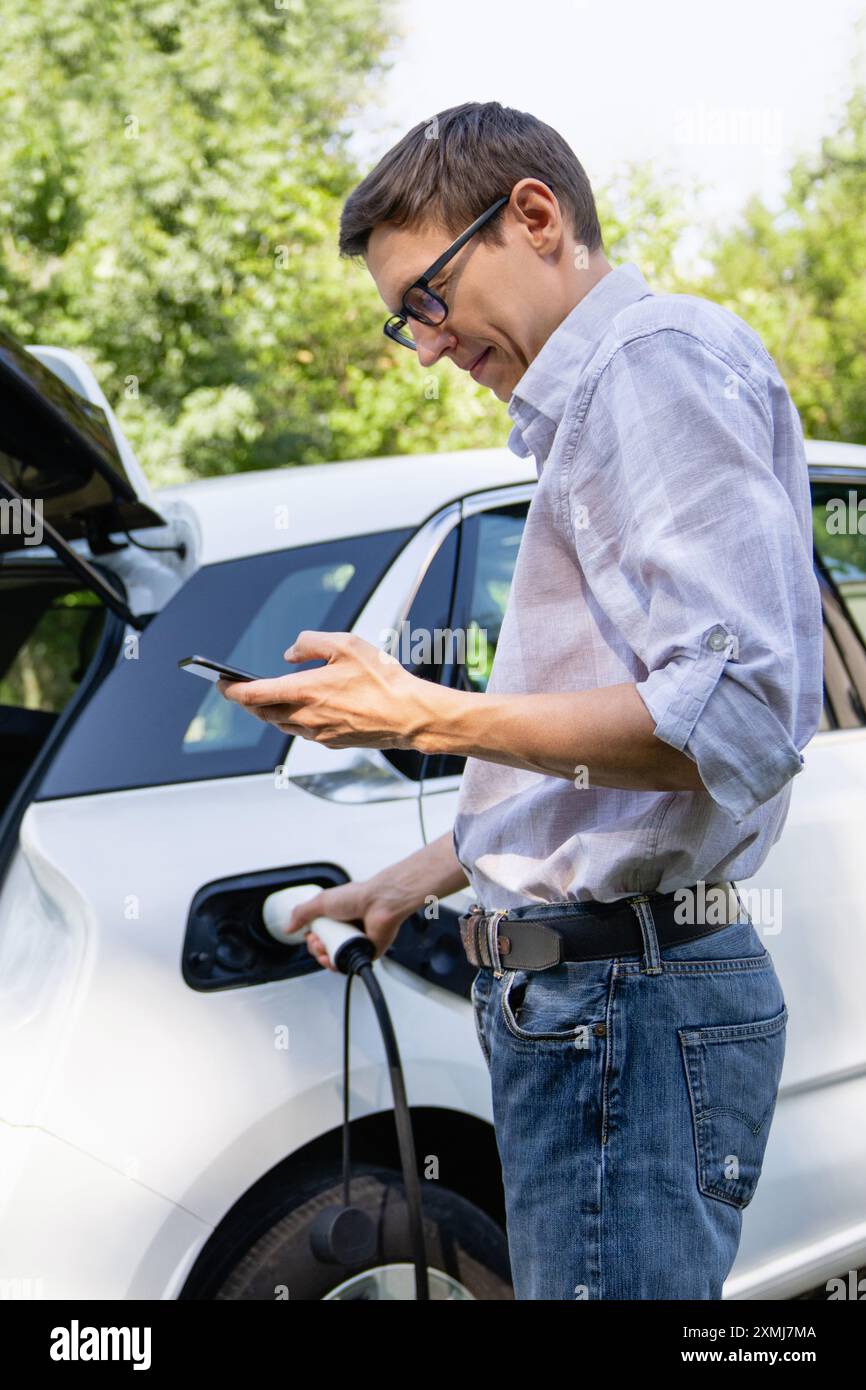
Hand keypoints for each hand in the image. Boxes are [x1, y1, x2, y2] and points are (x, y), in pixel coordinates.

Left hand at [215, 631, 431, 750]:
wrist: (409, 715)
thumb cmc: (382, 679)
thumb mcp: (345, 644)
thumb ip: (310, 643)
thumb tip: (289, 654)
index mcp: (305, 691)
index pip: (253, 694)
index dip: (231, 690)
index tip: (220, 683)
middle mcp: (306, 716)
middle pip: (262, 713)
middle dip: (248, 701)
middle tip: (239, 689)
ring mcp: (318, 733)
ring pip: (282, 724)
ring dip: (270, 711)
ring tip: (269, 697)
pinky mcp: (332, 742)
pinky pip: (303, 731)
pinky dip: (295, 719)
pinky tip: (304, 707)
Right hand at [286, 878, 410, 970]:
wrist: (380, 903)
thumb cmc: (358, 897)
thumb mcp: (321, 901)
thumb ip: (302, 913)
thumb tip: (289, 927)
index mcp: (338, 916)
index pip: (319, 933)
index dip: (311, 938)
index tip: (309, 934)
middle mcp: (347, 929)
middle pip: (324, 948)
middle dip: (315, 948)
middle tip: (316, 941)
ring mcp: (356, 941)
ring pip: (334, 958)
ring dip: (323, 957)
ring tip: (323, 949)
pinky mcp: (366, 953)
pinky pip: (348, 965)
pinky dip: (336, 965)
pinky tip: (331, 959)